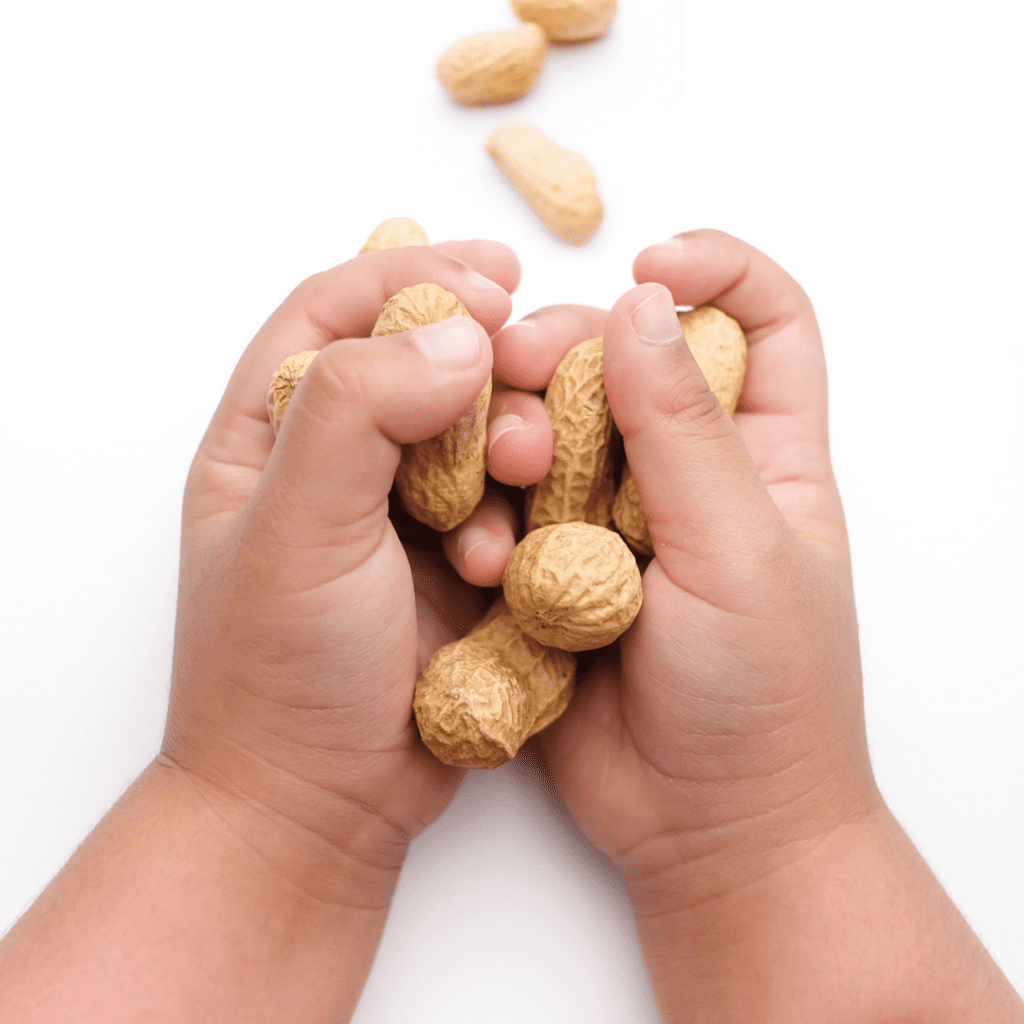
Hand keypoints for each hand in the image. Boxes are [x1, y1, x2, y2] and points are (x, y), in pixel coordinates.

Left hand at [163, 240, 519, 904]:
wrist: (318, 808)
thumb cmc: (279, 673)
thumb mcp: (297, 530)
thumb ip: (360, 413)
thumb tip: (458, 337)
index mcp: (266, 434)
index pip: (335, 312)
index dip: (412, 278)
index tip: (494, 279)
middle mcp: (332, 463)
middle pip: (414, 363)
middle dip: (479, 359)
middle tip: (531, 364)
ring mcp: (397, 515)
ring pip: (471, 435)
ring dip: (510, 438)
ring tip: (526, 467)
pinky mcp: (453, 565)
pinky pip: (504, 505)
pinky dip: (521, 511)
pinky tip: (512, 552)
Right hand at [525, 230, 877, 883]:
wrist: (707, 832)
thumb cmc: (762, 701)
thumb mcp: (739, 553)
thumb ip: (685, 430)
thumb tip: (643, 305)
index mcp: (761, 454)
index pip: (761, 319)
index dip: (714, 268)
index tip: (647, 263)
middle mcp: (684, 475)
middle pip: (627, 360)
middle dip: (571, 348)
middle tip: (521, 365)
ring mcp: (612, 522)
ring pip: (554, 431)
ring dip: (516, 434)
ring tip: (503, 478)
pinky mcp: (552, 571)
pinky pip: (510, 510)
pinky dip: (487, 512)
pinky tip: (480, 546)